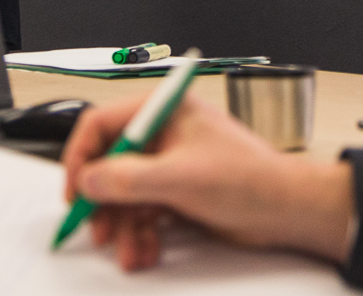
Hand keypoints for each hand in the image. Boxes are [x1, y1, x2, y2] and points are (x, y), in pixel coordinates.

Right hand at [62, 93, 353, 271]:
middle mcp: (164, 133)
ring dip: (123, 226)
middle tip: (96, 228)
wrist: (288, 210)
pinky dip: (141, 233)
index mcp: (164, 111)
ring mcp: (171, 163)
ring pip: (126, 194)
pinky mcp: (179, 191)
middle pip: (111, 163)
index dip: (82, 156)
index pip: (103, 123)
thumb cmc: (250, 179)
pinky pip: (145, 211)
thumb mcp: (180, 178)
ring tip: (129, 251)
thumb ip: (128, 179)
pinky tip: (145, 251)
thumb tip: (88, 179)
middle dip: (103, 202)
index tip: (75, 189)